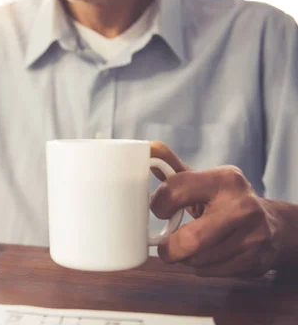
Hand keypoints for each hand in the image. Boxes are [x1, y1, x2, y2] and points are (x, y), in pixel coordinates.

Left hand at [149, 142, 283, 277]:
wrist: (271, 223)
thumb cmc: (223, 199)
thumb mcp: (201, 179)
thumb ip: (173, 166)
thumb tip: (148, 148)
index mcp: (225, 179)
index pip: (176, 190)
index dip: (159, 205)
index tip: (160, 210)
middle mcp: (242, 206)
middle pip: (190, 240)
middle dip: (169, 249)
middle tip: (166, 246)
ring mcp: (253, 235)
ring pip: (198, 260)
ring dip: (185, 258)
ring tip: (190, 247)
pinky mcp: (257, 259)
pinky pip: (211, 272)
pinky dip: (201, 268)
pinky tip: (208, 255)